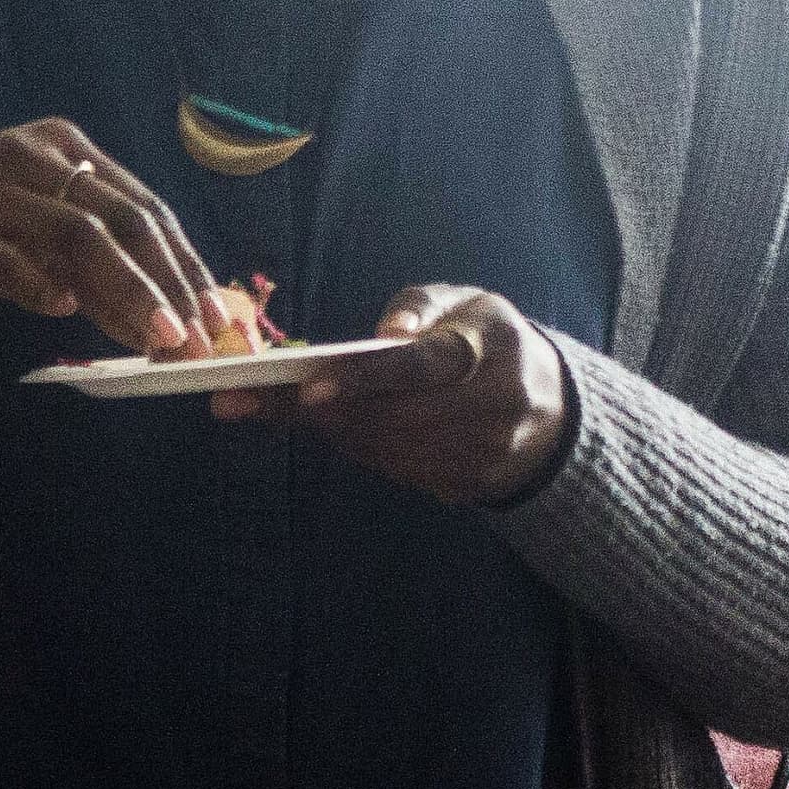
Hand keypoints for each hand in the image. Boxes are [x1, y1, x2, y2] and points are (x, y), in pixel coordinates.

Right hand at [0, 119, 220, 357]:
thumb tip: (163, 321)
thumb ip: (93, 267)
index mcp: (63, 146)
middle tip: (195, 335)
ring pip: (78, 234)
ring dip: (126, 290)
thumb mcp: (34, 233)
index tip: (214, 313)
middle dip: (167, 281)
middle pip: (122, 217)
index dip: (185, 261)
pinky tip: (63, 310)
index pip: (144, 205)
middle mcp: (33, 156)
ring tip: (157, 335)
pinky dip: (40, 284)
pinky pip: (7, 257)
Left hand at [228, 284, 569, 507]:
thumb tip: (385, 335)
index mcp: (489, 348)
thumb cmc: (486, 339)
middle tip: (238, 400)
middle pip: (387, 420)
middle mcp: (491, 408)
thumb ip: (420, 305)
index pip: (420, 367)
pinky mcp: (468, 486)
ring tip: (277, 404)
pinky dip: (356, 447)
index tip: (307, 388)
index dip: (365, 379)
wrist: (550, 408)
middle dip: (312, 411)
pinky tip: (336, 425)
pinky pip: (394, 471)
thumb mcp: (465, 301)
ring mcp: (481, 455)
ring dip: (327, 429)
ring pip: (382, 451)